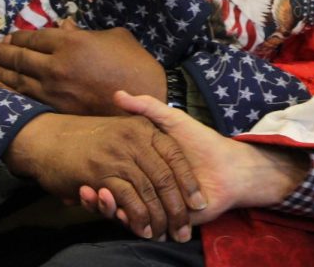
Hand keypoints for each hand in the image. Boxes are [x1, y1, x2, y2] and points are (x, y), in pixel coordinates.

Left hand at [0, 18, 165, 114]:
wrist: (145, 99)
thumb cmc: (135, 64)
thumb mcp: (116, 37)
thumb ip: (88, 32)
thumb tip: (67, 27)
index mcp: (72, 42)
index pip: (35, 38)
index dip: (18, 37)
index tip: (7, 37)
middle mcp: (56, 65)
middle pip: (19, 58)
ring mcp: (54, 90)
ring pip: (16, 80)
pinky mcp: (57, 109)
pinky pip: (25, 99)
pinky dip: (8, 93)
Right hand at [4, 112, 205, 241]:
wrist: (48, 138)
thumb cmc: (88, 135)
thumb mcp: (123, 124)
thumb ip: (148, 117)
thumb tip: (173, 150)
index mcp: (145, 129)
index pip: (175, 157)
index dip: (188, 181)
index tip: (199, 202)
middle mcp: (135, 141)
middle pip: (165, 178)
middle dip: (177, 206)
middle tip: (184, 228)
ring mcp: (118, 157)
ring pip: (148, 191)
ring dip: (158, 217)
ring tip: (166, 234)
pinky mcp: (101, 175)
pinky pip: (126, 199)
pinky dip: (136, 217)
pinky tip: (142, 229)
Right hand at [78, 90, 309, 228]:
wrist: (231, 170)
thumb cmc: (202, 142)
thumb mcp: (172, 120)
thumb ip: (148, 108)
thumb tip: (118, 94)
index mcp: (149, 161)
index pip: (118, 169)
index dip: (100, 166)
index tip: (83, 161)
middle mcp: (149, 182)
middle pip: (116, 191)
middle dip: (98, 192)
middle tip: (82, 188)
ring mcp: (155, 201)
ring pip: (124, 206)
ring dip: (106, 205)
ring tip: (92, 195)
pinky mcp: (163, 218)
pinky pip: (138, 220)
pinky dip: (123, 216)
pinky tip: (112, 208)